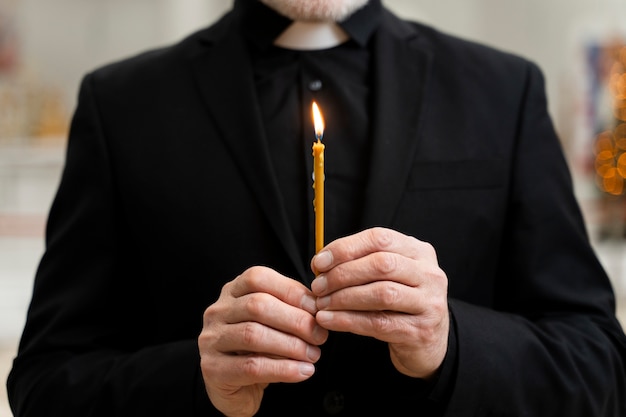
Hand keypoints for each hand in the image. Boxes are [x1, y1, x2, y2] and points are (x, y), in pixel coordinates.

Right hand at [198, 266, 328, 416]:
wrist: (236, 388)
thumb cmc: (259, 350)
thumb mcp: (273, 323)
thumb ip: (289, 309)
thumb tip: (318, 308)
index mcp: (232, 292)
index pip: (258, 278)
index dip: (291, 291)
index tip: (317, 309)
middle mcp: (217, 311)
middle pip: (257, 305)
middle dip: (295, 320)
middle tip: (319, 336)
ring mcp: (211, 340)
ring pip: (253, 335)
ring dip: (291, 345)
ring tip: (313, 355)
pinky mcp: (213, 369)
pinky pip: (251, 367)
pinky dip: (283, 369)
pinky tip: (303, 371)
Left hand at [311, 227, 448, 378]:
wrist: (427, 341)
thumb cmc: (399, 302)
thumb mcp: (389, 276)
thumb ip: (362, 263)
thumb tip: (321, 262)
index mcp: (419, 252)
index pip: (380, 239)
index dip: (346, 248)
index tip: (319, 262)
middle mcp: (430, 274)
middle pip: (381, 265)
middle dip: (342, 274)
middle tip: (318, 286)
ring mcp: (429, 303)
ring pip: (381, 294)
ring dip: (343, 298)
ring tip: (321, 303)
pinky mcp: (421, 331)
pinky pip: (378, 323)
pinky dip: (347, 320)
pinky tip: (328, 320)